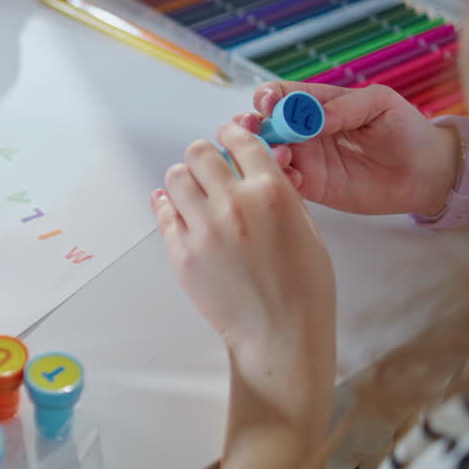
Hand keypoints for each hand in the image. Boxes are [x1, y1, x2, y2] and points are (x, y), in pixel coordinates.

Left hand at [152, 124, 335, 366]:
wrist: (280, 334)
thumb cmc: (303, 285)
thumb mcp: (305, 226)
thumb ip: (278, 192)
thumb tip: (252, 167)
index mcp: (270, 192)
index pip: (239, 141)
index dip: (230, 134)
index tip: (225, 137)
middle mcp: (233, 203)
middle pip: (198, 153)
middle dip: (203, 157)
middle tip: (208, 169)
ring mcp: (203, 229)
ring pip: (175, 178)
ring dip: (184, 180)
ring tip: (193, 194)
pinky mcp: (181, 253)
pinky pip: (163, 213)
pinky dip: (168, 207)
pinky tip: (176, 209)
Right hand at [243, 82, 460, 216]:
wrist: (426, 172)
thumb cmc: (405, 129)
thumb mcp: (380, 103)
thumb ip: (346, 107)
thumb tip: (313, 119)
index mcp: (317, 103)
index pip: (279, 94)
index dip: (267, 97)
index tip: (270, 105)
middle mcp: (304, 130)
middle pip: (262, 124)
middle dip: (249, 126)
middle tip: (254, 132)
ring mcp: (306, 159)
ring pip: (266, 154)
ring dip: (262, 153)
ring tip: (282, 158)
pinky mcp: (312, 187)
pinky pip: (284, 183)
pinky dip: (278, 180)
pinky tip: (293, 180)